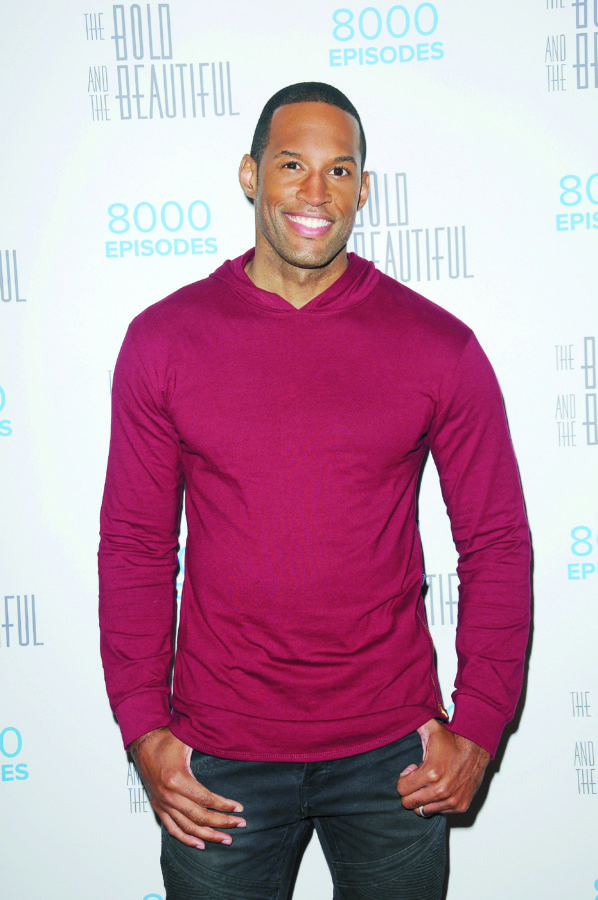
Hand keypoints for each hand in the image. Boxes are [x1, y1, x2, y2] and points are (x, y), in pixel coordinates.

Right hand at [130, 726, 245, 847]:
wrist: (143, 742)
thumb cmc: (165, 740)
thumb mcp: (187, 740)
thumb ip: (206, 743)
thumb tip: (228, 744)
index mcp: (177, 779)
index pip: (205, 799)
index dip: (224, 806)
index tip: (239, 809)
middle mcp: (168, 795)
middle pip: (199, 817)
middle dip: (222, 823)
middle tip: (240, 824)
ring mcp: (162, 804)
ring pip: (188, 827)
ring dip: (208, 835)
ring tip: (225, 839)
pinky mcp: (158, 807)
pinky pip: (172, 829)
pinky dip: (186, 839)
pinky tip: (200, 844)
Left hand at [397, 719, 489, 815]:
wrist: (478, 746)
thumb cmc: (454, 739)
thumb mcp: (430, 729)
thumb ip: (413, 723)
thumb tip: (400, 717)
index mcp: (431, 773)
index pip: (402, 789)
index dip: (404, 778)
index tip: (412, 770)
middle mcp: (441, 790)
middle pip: (410, 803)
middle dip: (410, 791)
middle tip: (419, 778)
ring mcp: (452, 800)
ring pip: (424, 811)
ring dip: (423, 798)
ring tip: (430, 782)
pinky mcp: (461, 806)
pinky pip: (439, 812)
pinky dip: (437, 803)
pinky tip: (441, 787)